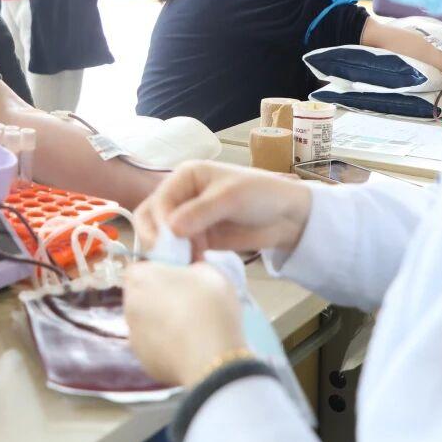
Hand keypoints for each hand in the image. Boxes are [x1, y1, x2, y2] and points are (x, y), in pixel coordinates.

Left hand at [124, 262, 246, 386]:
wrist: (210, 358)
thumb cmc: (210, 307)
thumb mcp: (209, 274)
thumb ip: (192, 269)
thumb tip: (190, 275)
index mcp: (140, 277)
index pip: (140, 270)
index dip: (159, 275)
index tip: (178, 282)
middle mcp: (130, 305)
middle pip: (141, 297)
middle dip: (159, 299)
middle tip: (187, 305)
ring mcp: (134, 336)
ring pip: (147, 325)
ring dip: (163, 325)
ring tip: (191, 330)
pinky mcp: (144, 361)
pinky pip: (155, 348)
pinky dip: (167, 348)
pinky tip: (189, 349)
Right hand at [134, 161, 312, 258]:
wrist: (288, 216)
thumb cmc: (261, 195)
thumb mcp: (230, 198)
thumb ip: (200, 213)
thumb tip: (169, 230)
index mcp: (186, 176)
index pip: (159, 199)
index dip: (158, 221)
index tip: (165, 242)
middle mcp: (182, 195)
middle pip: (152, 216)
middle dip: (156, 236)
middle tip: (165, 257)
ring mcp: (189, 218)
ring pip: (163, 235)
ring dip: (169, 250)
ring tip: (182, 264)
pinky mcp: (199, 237)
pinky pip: (180, 249)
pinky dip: (182, 258)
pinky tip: (193, 266)